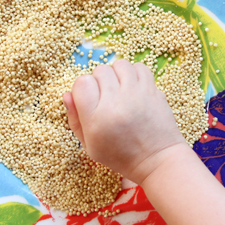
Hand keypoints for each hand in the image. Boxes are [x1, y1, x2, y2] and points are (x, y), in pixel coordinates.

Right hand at [63, 59, 187, 184]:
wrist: (156, 160)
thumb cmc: (121, 156)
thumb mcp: (90, 146)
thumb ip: (75, 120)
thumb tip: (67, 94)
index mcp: (97, 119)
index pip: (81, 83)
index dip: (83, 89)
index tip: (90, 99)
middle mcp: (116, 103)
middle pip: (100, 71)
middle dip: (100, 81)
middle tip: (107, 97)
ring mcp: (137, 95)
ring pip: (120, 64)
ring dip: (117, 74)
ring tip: (121, 89)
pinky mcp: (153, 91)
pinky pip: (139, 67)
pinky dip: (135, 73)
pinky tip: (134, 87)